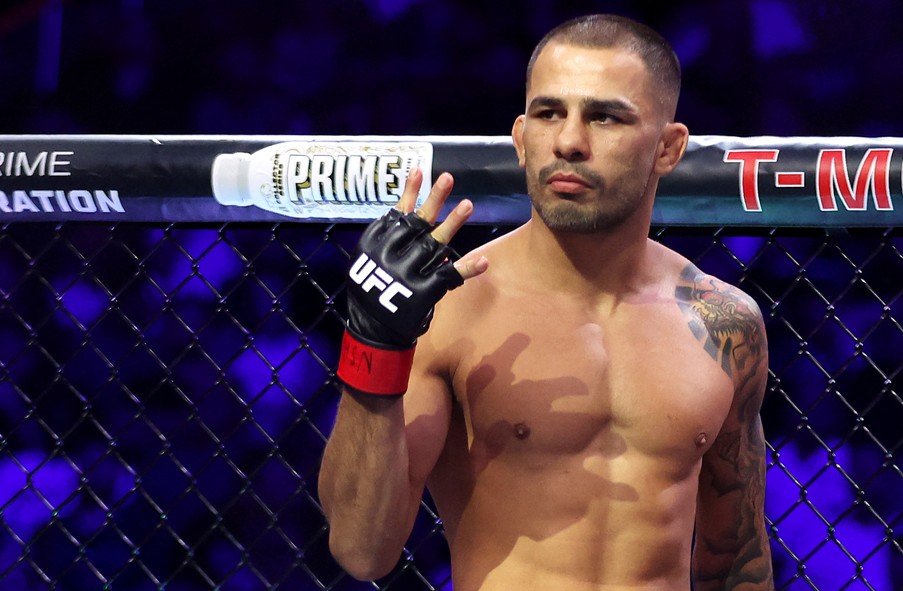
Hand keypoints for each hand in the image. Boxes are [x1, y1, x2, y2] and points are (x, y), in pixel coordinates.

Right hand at [346, 168, 488, 348]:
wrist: (373, 330)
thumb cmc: (371, 291)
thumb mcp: (365, 262)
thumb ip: (383, 239)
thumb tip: (402, 212)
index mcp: (375, 246)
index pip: (396, 214)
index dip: (409, 193)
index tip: (419, 171)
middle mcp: (391, 256)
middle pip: (417, 222)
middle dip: (433, 198)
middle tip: (448, 177)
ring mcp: (409, 273)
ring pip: (435, 242)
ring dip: (453, 223)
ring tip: (468, 204)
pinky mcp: (425, 291)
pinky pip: (450, 275)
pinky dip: (467, 269)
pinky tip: (483, 261)